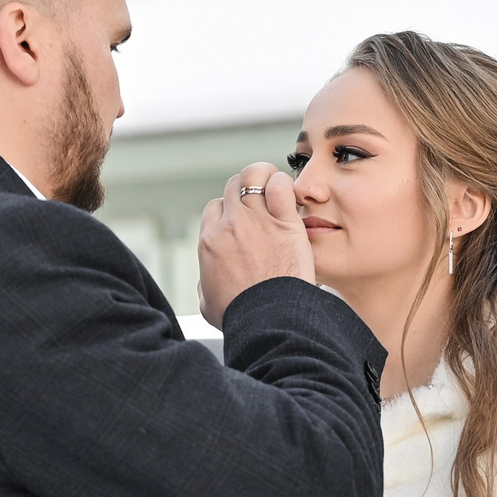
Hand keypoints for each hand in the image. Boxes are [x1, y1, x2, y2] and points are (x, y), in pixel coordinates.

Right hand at [197, 163, 313, 325]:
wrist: (270, 321)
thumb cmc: (242, 317)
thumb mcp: (208, 304)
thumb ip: (204, 286)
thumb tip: (205, 283)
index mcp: (210, 242)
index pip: (214, 207)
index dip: (229, 210)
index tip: (243, 219)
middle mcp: (230, 225)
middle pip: (233, 186)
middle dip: (247, 189)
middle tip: (264, 201)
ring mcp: (257, 220)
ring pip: (254, 175)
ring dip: (266, 176)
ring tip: (277, 187)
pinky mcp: (285, 222)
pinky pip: (281, 184)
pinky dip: (285, 182)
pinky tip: (291, 195)